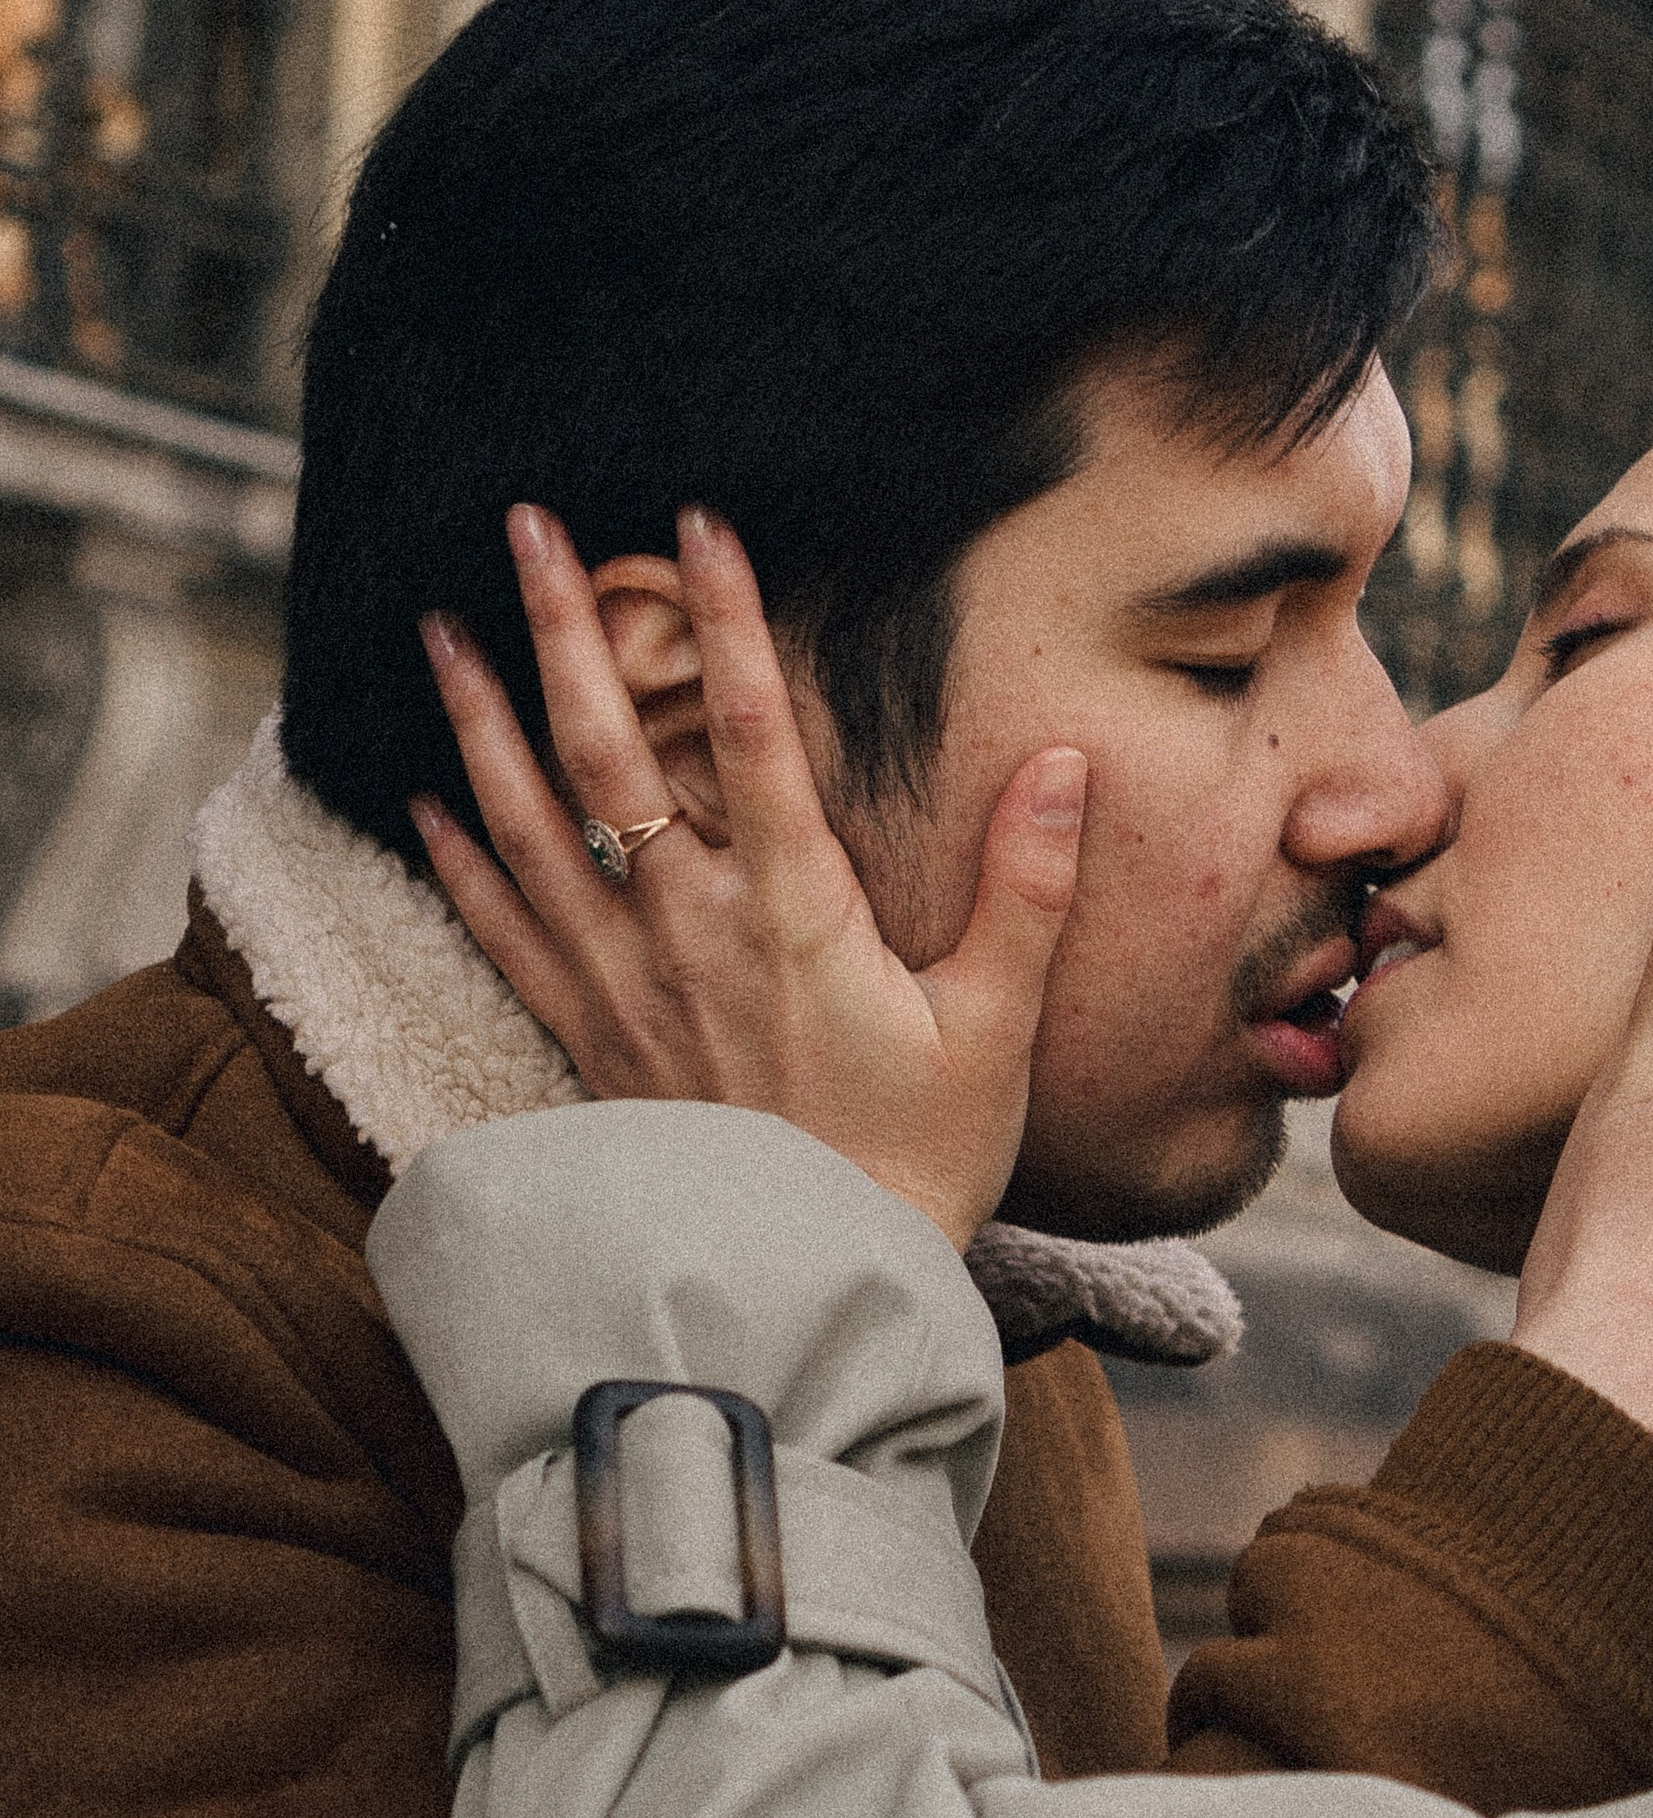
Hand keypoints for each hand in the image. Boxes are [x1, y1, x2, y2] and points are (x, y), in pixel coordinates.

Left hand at [412, 507, 1084, 1250]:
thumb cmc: (919, 1166)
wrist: (809, 1294)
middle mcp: (692, 933)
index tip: (702, 522)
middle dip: (566, 628)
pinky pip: (504, 932)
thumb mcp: (995, 1030)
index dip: (730, 621)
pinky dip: (460, 860)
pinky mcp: (591, 1042)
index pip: (760, 734)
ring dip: (480, 720)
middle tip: (527, 524)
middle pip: (609, 752)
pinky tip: (427, 799)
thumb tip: (1060, 763)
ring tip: (437, 627)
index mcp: (798, 917)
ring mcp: (627, 986)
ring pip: (529, 826)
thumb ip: (1028, 889)